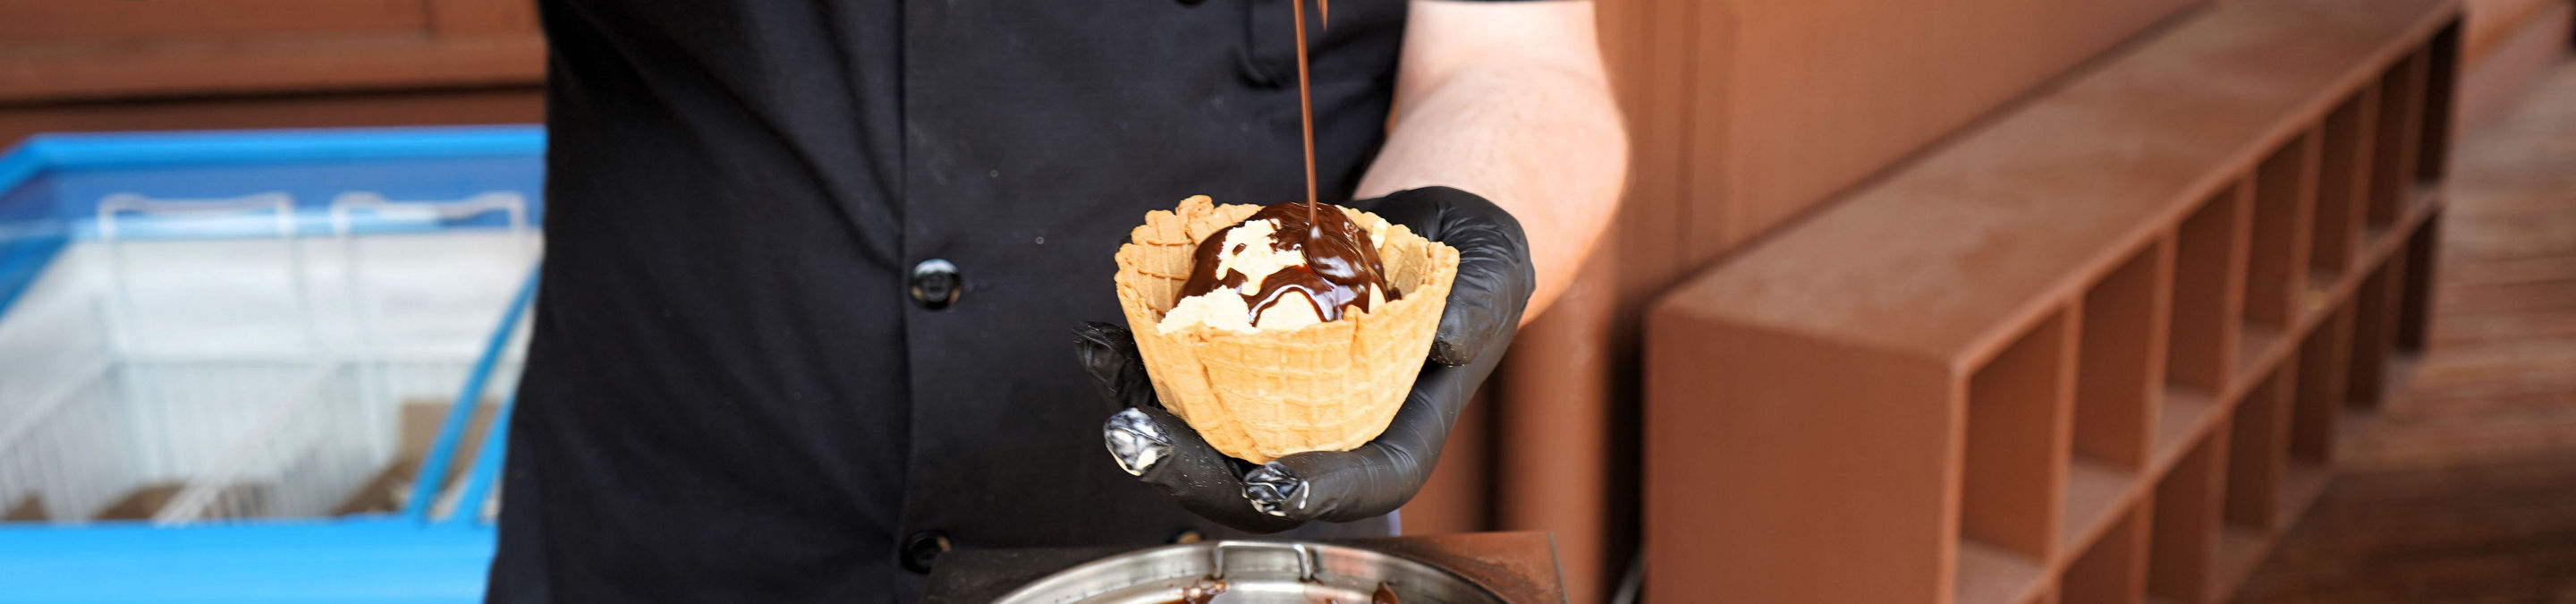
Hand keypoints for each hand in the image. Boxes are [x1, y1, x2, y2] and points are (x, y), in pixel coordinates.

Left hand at [1079, 186, 1533, 531]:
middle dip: (1188, 470)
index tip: (1268, 485)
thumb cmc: (1473, 266)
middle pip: (1256, 481)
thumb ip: (1478, 308)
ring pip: (1206, 442)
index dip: (1314, 493)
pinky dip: (1138, 368)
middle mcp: (1331, 440)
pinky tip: (1100, 340)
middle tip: (1133, 438)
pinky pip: (1184, 387)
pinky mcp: (1244, 377)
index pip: (1361, 484)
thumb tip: (1449, 338)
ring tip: (1105, 373)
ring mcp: (1282, 414)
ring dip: (1145, 418)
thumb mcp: (1496, 274)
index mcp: (1398, 440)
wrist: (1429, 234)